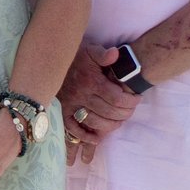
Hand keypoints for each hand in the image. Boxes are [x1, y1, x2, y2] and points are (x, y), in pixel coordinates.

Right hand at [58, 42, 138, 166]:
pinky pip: (73, 128)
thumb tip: (115, 54)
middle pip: (109, 112)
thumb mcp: (90, 50)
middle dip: (125, 113)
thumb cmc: (75, 56)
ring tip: (119, 120)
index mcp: (91, 81)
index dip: (131, 101)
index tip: (137, 98)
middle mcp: (81, 95)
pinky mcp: (63, 110)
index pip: (117, 98)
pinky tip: (96, 138)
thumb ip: (103, 54)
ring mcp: (71, 105)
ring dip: (111, 125)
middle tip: (131, 109)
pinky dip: (85, 136)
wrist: (52, 60)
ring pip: (95, 122)